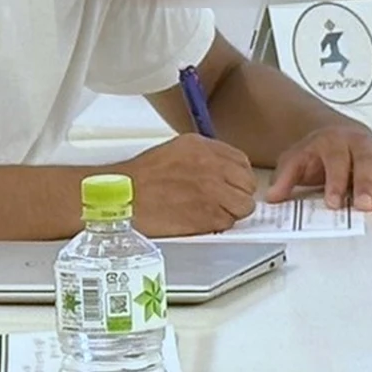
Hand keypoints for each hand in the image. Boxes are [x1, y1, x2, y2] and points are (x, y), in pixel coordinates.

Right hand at [126, 133, 256, 235]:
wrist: (124, 196)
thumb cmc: (142, 177)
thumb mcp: (175, 151)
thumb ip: (203, 157)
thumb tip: (222, 170)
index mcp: (203, 146)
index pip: (241, 162)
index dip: (238, 177)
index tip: (231, 185)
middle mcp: (212, 165)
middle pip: (248, 184)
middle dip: (238, 194)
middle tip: (223, 201)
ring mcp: (213, 190)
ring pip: (244, 205)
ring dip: (232, 211)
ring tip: (212, 212)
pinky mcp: (208, 215)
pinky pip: (229, 223)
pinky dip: (218, 225)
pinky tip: (201, 221)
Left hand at [268, 122, 371, 211]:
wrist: (336, 135)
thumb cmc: (318, 152)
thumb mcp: (295, 160)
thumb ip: (284, 178)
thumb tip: (272, 196)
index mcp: (333, 142)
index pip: (336, 160)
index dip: (336, 181)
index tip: (334, 202)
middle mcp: (358, 144)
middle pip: (366, 161)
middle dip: (366, 184)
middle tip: (365, 205)